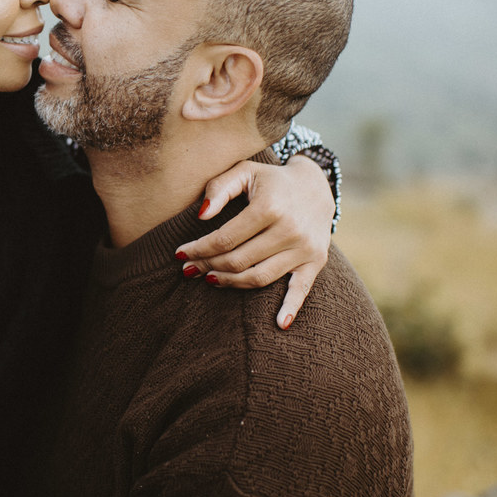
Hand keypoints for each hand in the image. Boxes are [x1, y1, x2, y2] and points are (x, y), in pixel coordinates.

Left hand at [174, 156, 333, 328]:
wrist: (316, 185)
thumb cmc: (270, 180)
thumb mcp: (244, 171)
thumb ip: (219, 188)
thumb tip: (201, 215)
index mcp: (269, 207)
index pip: (224, 239)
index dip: (198, 249)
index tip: (180, 254)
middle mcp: (289, 229)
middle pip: (238, 261)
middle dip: (208, 266)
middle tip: (189, 269)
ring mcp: (304, 248)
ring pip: (259, 277)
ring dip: (230, 283)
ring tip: (210, 279)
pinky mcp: (316, 261)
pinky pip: (302, 289)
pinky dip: (291, 308)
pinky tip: (278, 324)